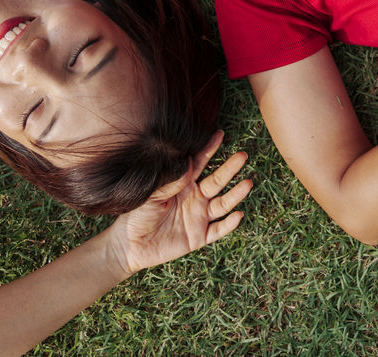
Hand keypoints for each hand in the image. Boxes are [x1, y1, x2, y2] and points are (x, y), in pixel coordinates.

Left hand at [102, 131, 251, 279]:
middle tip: (242, 155)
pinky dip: (229, 224)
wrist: (130, 244)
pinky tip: (238, 215)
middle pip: (217, 181)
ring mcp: (198, 217)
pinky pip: (218, 230)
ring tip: (248, 183)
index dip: (210, 149)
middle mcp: (195, 198)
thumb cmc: (136, 213)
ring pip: (222, 204)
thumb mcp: (151, 193)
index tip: (220, 134)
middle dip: (230, 169)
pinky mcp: (199, 237)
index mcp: (182, 185)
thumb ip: (169, 180)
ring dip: (235, 194)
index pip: (199, 163)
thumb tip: (186, 163)